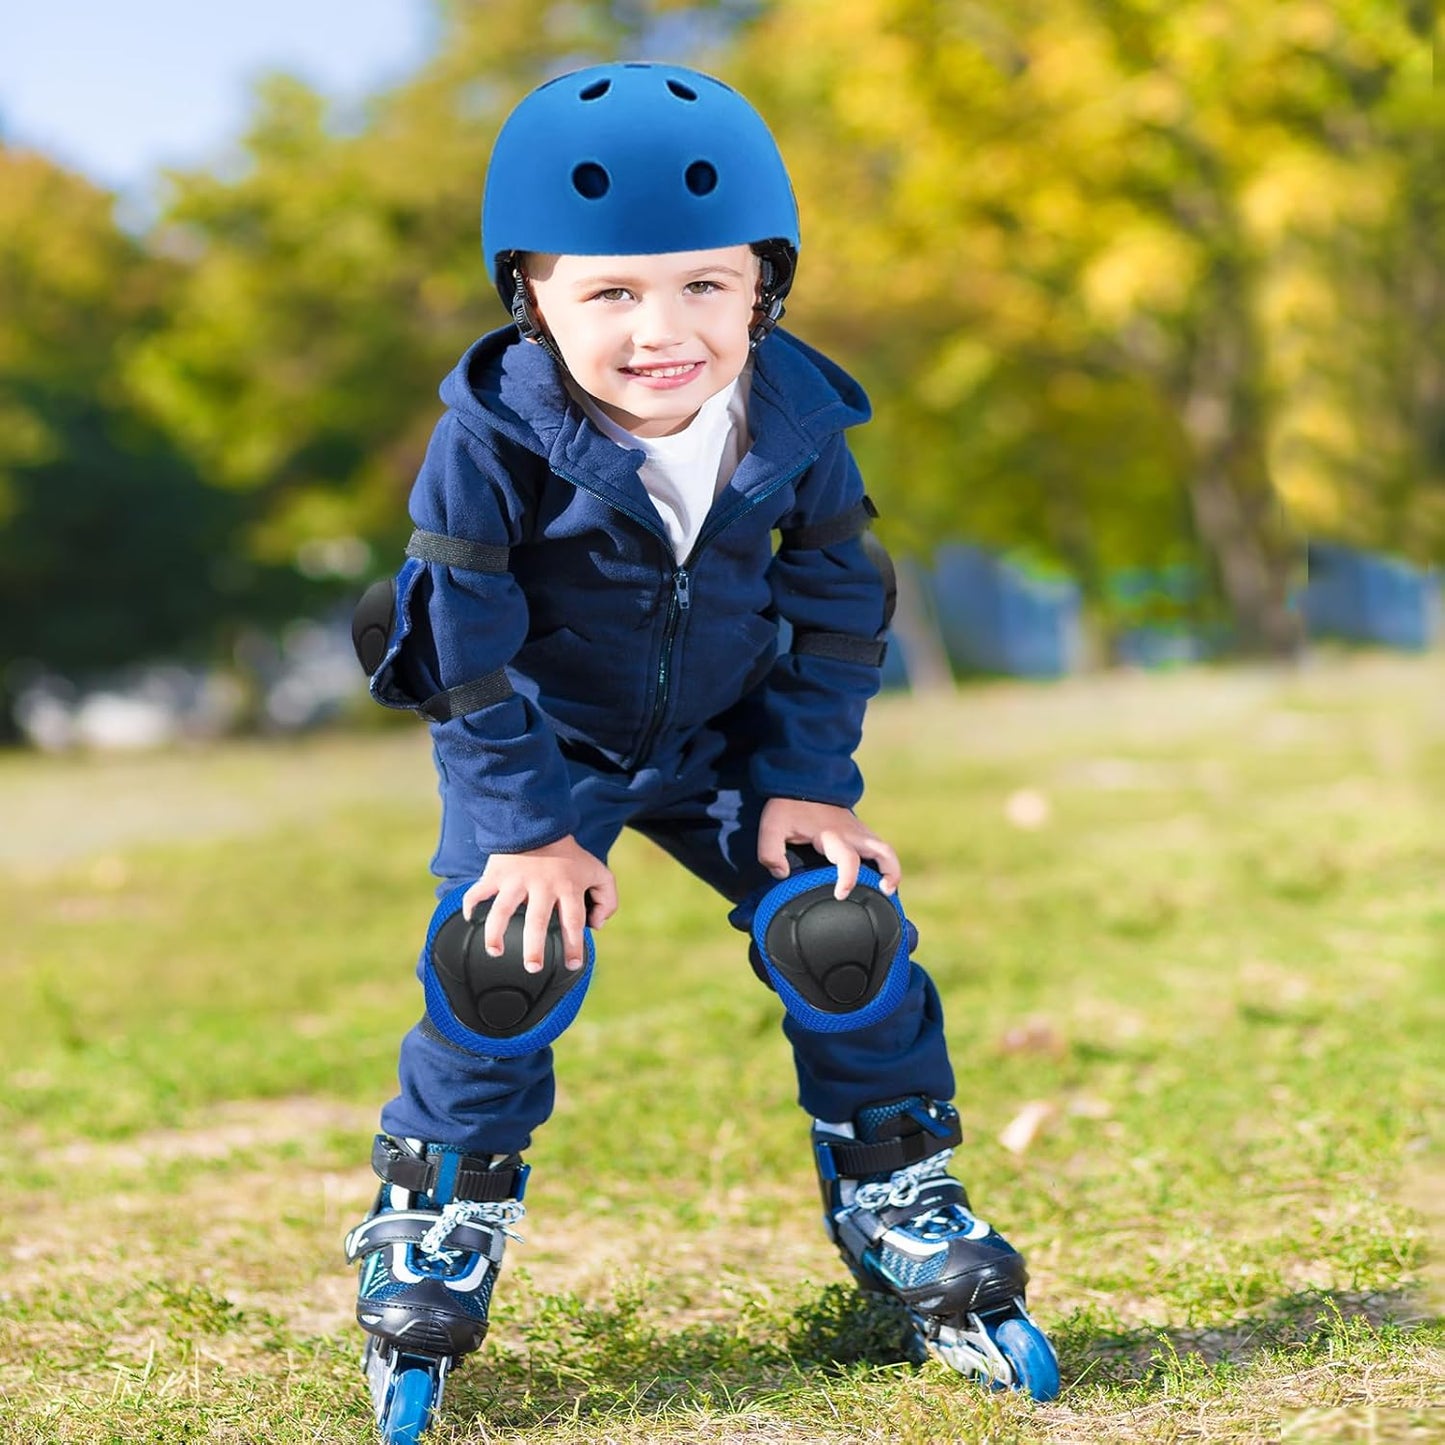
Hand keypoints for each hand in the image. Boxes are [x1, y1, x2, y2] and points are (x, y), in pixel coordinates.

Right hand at [462, 836, 617, 973]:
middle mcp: (542, 885)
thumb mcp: (599, 872)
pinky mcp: (497, 873)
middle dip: (534, 947)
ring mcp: (517, 879)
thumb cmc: (571, 855)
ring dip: (496, 932)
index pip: (573, 921)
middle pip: (537, 920)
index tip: (572, 965)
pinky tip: (470, 920)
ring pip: (503, 909)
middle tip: (532, 968)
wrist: (539, 823)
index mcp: (568, 887)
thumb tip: (596, 926)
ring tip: (495, 952)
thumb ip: (607, 900)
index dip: (574, 945)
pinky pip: (479, 891)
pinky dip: (470, 904)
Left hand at [756, 798, 900, 899]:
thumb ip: (770, 852)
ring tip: (886, 890)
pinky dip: (883, 863)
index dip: (848, 879)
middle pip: (884, 852)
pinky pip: (878, 847)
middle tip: (885, 892)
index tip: (840, 894)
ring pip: (886, 850)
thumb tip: (782, 874)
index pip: (848, 859)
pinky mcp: (859, 831)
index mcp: (831, 835)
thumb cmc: (787, 806)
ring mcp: (859, 831)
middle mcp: (851, 834)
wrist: (802, 779)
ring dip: (891, 869)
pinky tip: (875, 878)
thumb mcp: (771, 827)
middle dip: (890, 874)